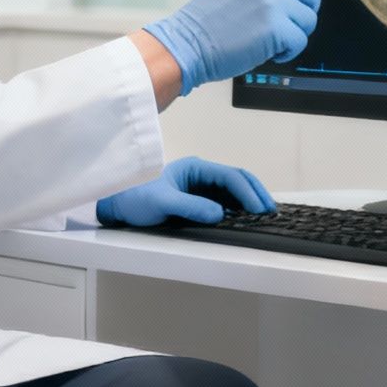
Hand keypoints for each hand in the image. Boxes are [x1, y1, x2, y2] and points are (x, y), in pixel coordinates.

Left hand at [97, 156, 276, 226]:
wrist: (117, 206)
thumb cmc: (134, 197)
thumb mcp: (162, 202)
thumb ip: (191, 207)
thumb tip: (218, 214)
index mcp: (194, 168)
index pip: (229, 176)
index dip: (247, 192)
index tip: (258, 207)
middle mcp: (200, 175)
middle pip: (236, 179)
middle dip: (255, 193)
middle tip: (270, 210)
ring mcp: (200, 188)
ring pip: (233, 191)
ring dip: (249, 201)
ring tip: (263, 215)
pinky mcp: (197, 201)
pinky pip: (224, 202)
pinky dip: (238, 209)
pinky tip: (245, 219)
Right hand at [142, 0, 359, 93]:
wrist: (187, 43)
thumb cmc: (209, 23)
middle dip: (300, 15)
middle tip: (274, 27)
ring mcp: (273, 0)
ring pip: (309, 20)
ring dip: (292, 35)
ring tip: (261, 38)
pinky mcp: (276, 26)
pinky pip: (300, 41)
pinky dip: (286, 51)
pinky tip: (263, 50)